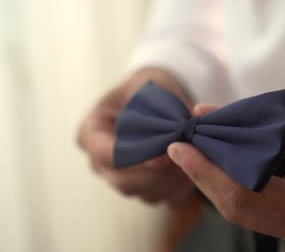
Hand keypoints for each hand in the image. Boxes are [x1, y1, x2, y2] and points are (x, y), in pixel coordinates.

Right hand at [77, 69, 195, 206]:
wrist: (156, 99)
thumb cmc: (145, 89)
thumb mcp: (147, 86)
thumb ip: (158, 106)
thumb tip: (178, 132)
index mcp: (91, 133)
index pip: (107, 154)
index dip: (137, 158)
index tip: (163, 155)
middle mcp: (100, 162)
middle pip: (125, 181)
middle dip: (159, 172)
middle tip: (187, 155)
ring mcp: (121, 179)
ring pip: (144, 193)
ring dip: (172, 180)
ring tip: (193, 158)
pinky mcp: (144, 188)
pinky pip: (162, 198)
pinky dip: (179, 187)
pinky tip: (191, 168)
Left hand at [167, 98, 284, 250]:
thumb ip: (254, 117)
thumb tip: (207, 114)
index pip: (243, 195)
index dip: (206, 170)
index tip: (180, 145)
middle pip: (238, 207)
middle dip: (205, 174)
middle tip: (184, 145)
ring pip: (244, 210)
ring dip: (218, 179)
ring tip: (199, 149)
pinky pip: (258, 209)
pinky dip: (236, 184)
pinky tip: (223, 163)